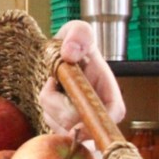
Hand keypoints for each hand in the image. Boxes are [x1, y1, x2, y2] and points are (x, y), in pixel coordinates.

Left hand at [39, 20, 125, 135]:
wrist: (61, 54)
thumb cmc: (75, 43)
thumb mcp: (78, 30)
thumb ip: (79, 35)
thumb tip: (70, 53)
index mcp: (110, 92)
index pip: (111, 116)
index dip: (95, 125)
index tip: (75, 126)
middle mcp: (100, 111)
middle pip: (79, 126)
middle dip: (58, 104)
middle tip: (53, 81)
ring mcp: (85, 122)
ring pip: (61, 126)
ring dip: (50, 104)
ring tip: (55, 84)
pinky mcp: (69, 127)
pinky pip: (51, 125)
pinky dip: (46, 109)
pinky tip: (53, 95)